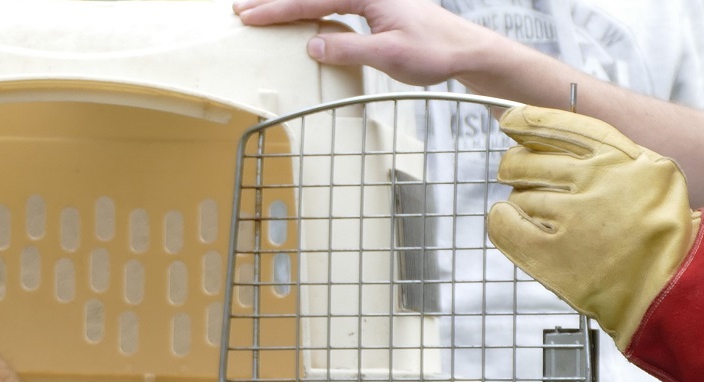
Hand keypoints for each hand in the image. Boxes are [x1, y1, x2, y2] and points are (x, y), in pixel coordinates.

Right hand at [231, 0, 493, 86]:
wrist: (464, 49)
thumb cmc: (434, 51)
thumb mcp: (389, 55)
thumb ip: (348, 49)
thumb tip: (311, 45)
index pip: (312, 0)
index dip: (277, 9)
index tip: (250, 17)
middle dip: (273, 0)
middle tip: (239, 8)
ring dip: (287, 4)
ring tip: (257, 8)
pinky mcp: (373, 6)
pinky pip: (331, 3)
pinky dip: (307, 8)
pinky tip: (295, 14)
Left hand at [488, 106, 701, 349]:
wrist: (666, 281)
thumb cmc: (657, 228)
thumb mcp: (647, 171)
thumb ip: (604, 152)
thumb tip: (549, 135)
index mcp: (616, 156)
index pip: (556, 126)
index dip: (525, 121)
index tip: (511, 122)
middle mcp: (592, 180)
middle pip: (525, 160)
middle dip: (514, 166)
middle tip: (515, 173)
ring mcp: (570, 217)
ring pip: (517, 194)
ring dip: (518, 201)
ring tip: (539, 212)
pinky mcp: (551, 252)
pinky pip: (504, 226)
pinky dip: (500, 220)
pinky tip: (506, 219)